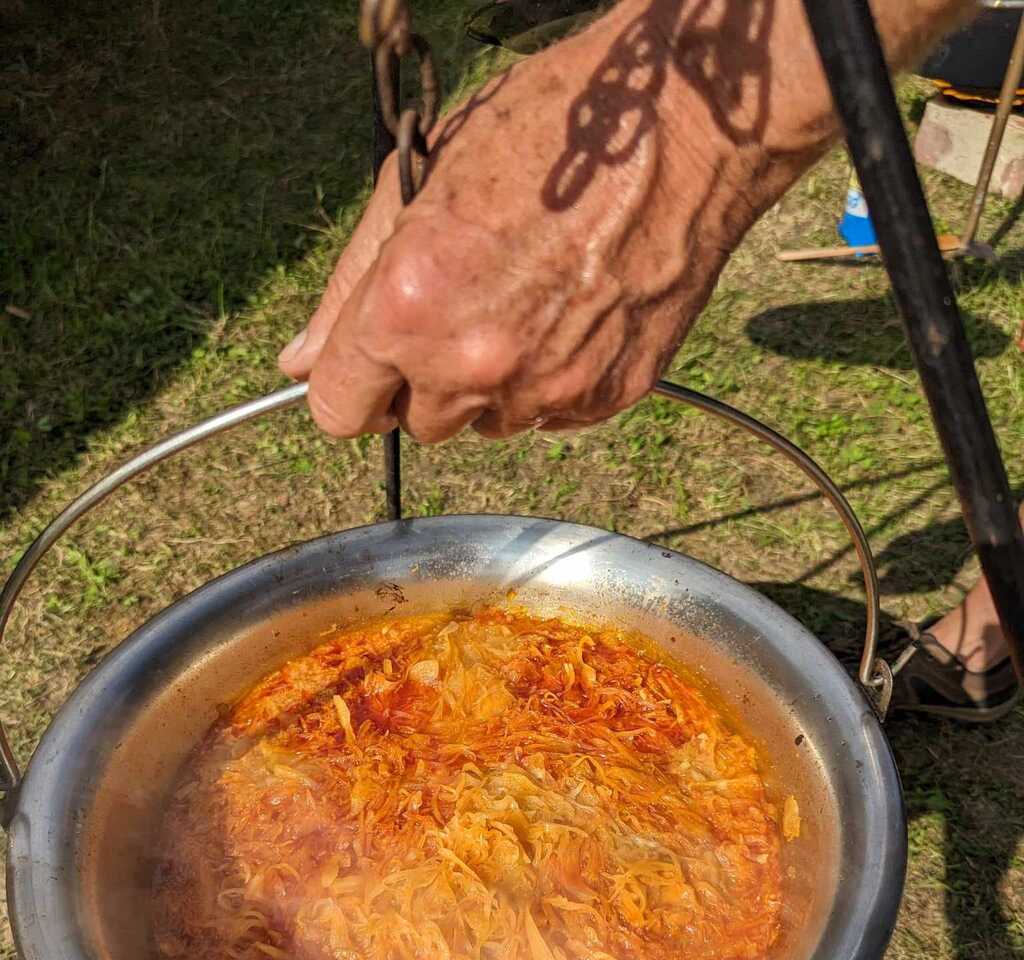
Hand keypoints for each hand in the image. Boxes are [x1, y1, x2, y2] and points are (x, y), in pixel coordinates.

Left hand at [278, 0, 965, 442]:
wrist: (684, 126)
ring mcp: (547, 388)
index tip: (372, 358)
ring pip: (486, 424)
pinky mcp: (606, 398)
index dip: (353, 382)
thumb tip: (298, 364)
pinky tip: (572, 312)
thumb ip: (348, 287)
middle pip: (417, 424)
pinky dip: (552, 380)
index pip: (340, 411)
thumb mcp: (418, 182)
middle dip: (426, 376)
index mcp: (411, 307)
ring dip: (490, 383)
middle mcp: (475, 365)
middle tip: (467, 299)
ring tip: (528, 297)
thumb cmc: (545, 132)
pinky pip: (551, 417)